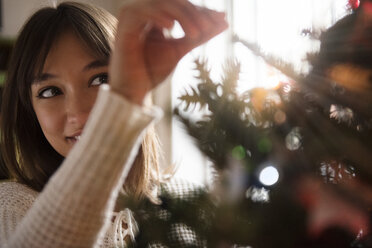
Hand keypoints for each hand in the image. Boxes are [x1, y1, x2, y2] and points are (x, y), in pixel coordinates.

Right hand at [109, 0, 227, 104]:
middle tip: (209, 27)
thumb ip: (199, 36)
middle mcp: (144, 13)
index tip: (222, 19)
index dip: (202, 12)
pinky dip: (158, 17)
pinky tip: (172, 28)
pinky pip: (142, 13)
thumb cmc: (152, 71)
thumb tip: (224, 21)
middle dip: (194, 13)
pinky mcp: (124, 26)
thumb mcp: (180, 50)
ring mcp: (133, 18)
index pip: (182, 7)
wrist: (134, 91)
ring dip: (182, 16)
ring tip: (196, 33)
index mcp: (156, 17)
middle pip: (173, 2)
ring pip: (161, 4)